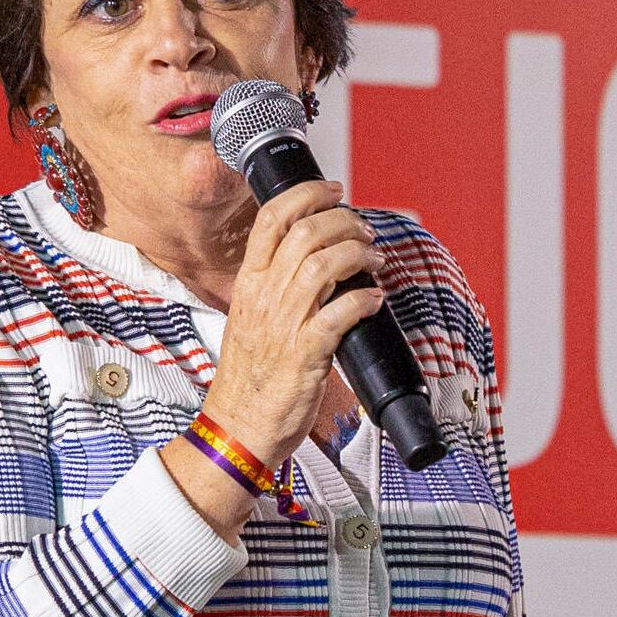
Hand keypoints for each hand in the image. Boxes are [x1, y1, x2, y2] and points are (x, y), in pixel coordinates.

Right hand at [197, 179, 383, 471]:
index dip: (307, 194)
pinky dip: (364, 299)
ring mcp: (283, 324)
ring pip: (324, 265)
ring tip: (376, 260)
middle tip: (366, 231)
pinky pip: (340, 314)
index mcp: (250, 282)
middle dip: (344, 221)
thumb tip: (319, 257)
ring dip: (359, 254)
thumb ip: (279, 286)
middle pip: (305, 232)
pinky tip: (376, 298)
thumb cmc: (253, 375)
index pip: (272, 217)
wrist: (239, 426)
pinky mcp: (305, 354)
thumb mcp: (255, 318)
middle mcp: (264, 296)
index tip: (335, 190)